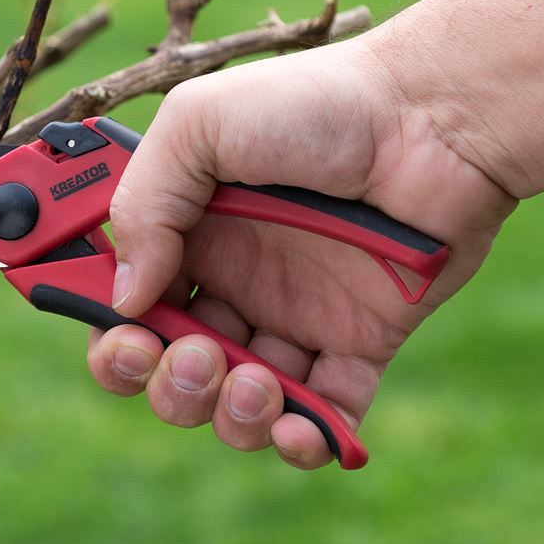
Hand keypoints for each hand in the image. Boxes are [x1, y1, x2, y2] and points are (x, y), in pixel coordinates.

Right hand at [85, 31, 515, 468]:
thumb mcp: (202, 124)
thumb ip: (144, 204)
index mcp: (187, 231)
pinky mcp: (359, 343)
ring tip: (251, 380)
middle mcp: (233, 279)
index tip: (121, 332)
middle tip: (192, 353)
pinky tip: (295, 426)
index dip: (109, 333)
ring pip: (235, 404)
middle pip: (171, 369)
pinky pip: (321, 416)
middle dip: (166, 384)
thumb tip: (124, 298)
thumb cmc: (318, 104)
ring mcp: (295, 316)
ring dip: (227, 414)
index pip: (123, 304)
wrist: (435, 120)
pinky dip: (302, 440)